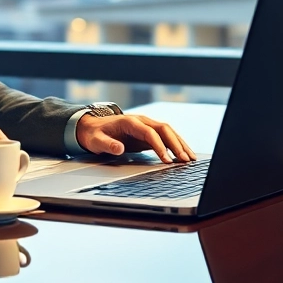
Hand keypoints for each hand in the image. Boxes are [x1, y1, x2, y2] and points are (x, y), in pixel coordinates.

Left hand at [75, 113, 195, 162]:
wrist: (93, 127)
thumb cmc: (95, 134)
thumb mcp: (96, 140)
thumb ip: (106, 144)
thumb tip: (119, 148)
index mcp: (129, 122)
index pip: (149, 132)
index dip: (159, 146)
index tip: (166, 159)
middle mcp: (141, 121)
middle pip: (164, 129)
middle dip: (176, 144)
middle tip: (185, 160)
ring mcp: (146, 126)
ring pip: (169, 132)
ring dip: (180, 144)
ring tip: (190, 159)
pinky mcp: (149, 134)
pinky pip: (166, 138)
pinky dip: (176, 145)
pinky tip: (183, 155)